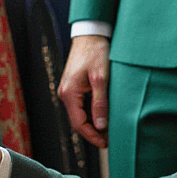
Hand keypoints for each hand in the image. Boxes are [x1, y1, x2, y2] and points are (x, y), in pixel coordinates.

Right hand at [59, 35, 109, 149]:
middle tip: (110, 139)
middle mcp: (66, 94)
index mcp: (69, 94)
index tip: (105, 143)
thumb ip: (101, 103)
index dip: (92, 136)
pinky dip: (92, 114)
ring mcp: (69, 91)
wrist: (90, 34)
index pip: (79, 124)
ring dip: (94, 124)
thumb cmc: (96, 52)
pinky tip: (104, 116)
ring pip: (80, 114)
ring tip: (109, 130)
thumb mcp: (101, 78)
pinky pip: (82, 106)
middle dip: (94, 132)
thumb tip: (102, 126)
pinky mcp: (74, 87)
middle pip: (78, 121)